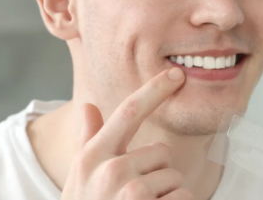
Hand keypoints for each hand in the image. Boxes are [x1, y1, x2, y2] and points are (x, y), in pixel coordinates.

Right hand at [61, 67, 193, 199]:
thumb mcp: (78, 179)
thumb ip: (87, 141)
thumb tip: (89, 105)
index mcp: (92, 157)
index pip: (128, 112)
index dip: (154, 89)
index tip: (176, 75)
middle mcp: (110, 170)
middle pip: (161, 153)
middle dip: (156, 175)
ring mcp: (131, 192)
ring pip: (175, 179)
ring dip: (166, 197)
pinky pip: (184, 198)